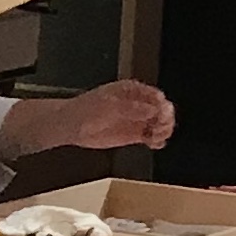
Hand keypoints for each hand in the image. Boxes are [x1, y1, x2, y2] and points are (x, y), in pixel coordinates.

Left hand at [50, 78, 175, 153]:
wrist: (71, 126)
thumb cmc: (85, 110)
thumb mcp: (108, 105)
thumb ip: (131, 108)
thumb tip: (153, 109)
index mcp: (133, 90)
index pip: (156, 96)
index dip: (161, 105)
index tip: (160, 114)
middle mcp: (138, 104)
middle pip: (162, 110)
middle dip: (165, 119)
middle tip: (158, 128)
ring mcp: (136, 119)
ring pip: (160, 124)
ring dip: (163, 131)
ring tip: (155, 137)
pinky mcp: (134, 135)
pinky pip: (152, 137)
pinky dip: (157, 141)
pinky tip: (154, 144)